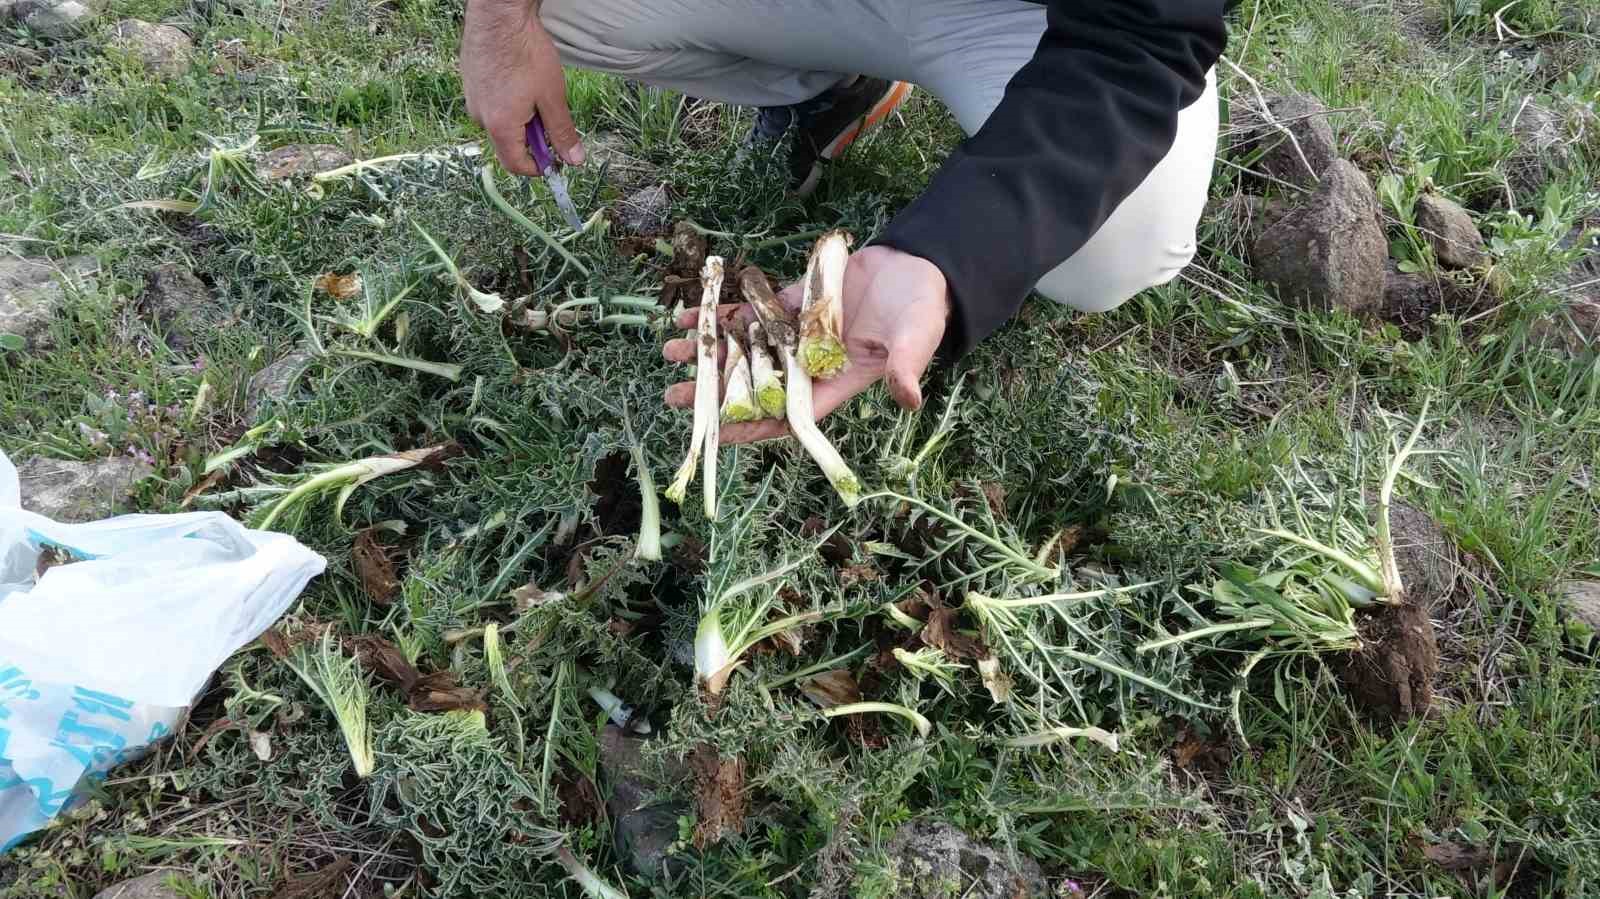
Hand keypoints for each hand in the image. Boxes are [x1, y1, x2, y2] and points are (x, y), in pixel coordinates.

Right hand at [461, 0, 584, 175]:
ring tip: (535, 93)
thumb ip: (562, 132)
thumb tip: (574, 160)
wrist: (500, 16)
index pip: (516, 165)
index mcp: (500, 126)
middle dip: (531, 140)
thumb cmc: (526, 53)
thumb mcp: (553, 97)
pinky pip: (490, 104)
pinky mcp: (470, 83)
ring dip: (521, 119)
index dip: (538, 168)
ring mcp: (471, 98)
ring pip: (499, 123)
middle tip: (549, 117)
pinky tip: (520, 81)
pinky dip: (508, 103)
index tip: (555, 159)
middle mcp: (480, 117)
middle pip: (507, 145)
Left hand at [663, 245, 950, 443]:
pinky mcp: (791, 304)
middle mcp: (809, 364)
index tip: (717, 434)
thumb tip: (909, 399)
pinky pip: (750, 313)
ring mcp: (796, 334)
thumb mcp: (917, 338)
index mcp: (836, 383)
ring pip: (743, 350)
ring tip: (670, 352)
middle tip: (675, 396)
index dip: (752, 428)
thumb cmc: (921, 309)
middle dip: (714, 393)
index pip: (788, 415)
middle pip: (753, 385)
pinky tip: (690, 315)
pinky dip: (722, 314)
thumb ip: (907, 367)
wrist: (918, 267)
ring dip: (708, 352)